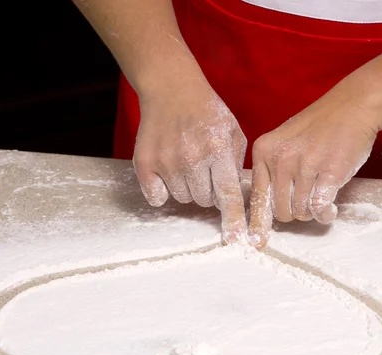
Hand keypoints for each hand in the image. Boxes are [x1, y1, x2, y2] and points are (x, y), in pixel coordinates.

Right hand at [134, 78, 247, 243]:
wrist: (171, 89)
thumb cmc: (207, 112)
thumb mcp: (233, 131)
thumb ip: (236, 164)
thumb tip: (237, 197)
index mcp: (217, 149)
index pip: (227, 194)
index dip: (232, 219)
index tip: (235, 239)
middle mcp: (191, 157)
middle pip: (204, 200)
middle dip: (208, 191)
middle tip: (204, 169)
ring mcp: (165, 161)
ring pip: (182, 198)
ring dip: (187, 188)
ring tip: (186, 162)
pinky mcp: (144, 163)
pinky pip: (157, 197)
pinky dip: (162, 190)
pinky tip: (167, 169)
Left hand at [248, 88, 380, 247]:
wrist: (353, 106)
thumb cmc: (320, 127)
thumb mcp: (284, 141)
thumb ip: (272, 170)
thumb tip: (267, 211)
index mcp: (264, 151)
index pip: (257, 197)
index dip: (258, 223)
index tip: (256, 242)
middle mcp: (280, 158)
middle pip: (280, 211)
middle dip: (294, 213)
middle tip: (307, 201)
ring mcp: (305, 165)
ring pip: (301, 212)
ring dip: (312, 212)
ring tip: (321, 198)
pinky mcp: (329, 172)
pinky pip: (320, 208)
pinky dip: (325, 215)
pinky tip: (330, 209)